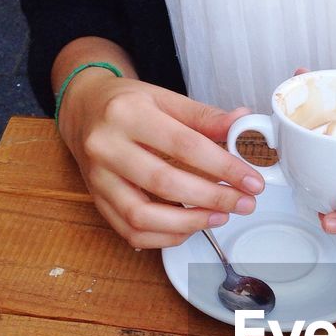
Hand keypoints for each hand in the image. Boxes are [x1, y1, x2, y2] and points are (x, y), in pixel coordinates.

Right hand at [58, 70, 263, 248]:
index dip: (224, 167)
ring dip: (188, 224)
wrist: (83, 110)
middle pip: (165, 183)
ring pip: (143, 216)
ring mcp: (98, 178)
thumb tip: (242, 124)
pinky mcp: (96, 200)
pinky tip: (189, 227)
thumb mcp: (165, 98)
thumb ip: (203, 116)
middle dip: (213, 199)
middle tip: (244, 203)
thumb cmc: (127, 105)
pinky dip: (164, 237)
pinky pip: (131, 232)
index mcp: (127, 114)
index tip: (252, 181)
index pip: (185, 145)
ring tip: (220, 217)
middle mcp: (106, 146)